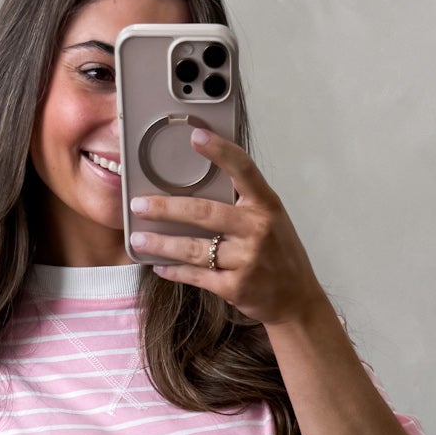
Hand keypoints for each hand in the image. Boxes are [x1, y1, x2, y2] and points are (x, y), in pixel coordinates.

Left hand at [129, 127, 327, 328]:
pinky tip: (159, 265)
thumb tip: (199, 186)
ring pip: (194, 249)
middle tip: (139, 204)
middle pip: (204, 212)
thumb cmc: (279, 254)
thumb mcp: (271, 220)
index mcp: (266, 206)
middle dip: (166, 208)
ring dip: (161, 243)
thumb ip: (243, 204)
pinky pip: (196, 276)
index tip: (196, 136)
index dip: (220, 151)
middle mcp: (258, 230)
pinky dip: (175, 271)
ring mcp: (247, 260)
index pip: (244, 170)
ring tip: (138, 238)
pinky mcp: (235, 288)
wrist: (296, 298)